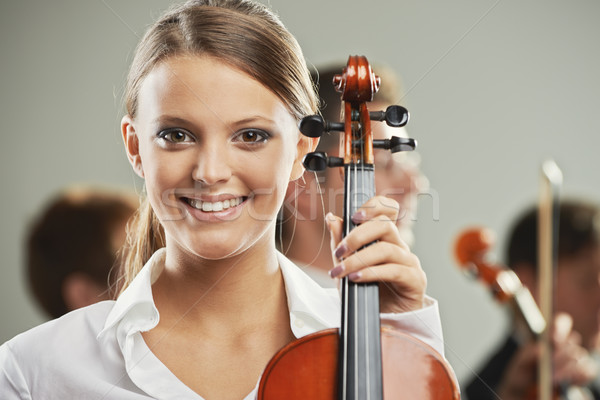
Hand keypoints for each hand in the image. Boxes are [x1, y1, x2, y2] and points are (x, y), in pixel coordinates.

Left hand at [325, 195, 425, 312]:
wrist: (380, 320)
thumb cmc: (365, 290)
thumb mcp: (345, 265)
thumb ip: (340, 241)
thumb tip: (331, 218)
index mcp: (385, 237)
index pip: (388, 210)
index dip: (374, 206)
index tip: (353, 216)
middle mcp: (399, 245)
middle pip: (385, 225)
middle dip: (358, 236)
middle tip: (340, 251)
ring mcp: (409, 262)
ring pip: (386, 249)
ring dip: (359, 259)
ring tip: (341, 271)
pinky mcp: (415, 280)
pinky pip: (394, 270)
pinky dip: (371, 273)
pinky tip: (356, 279)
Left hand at [497, 313, 597, 399]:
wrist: (524, 391)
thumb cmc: (523, 372)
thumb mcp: (520, 362)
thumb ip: (529, 354)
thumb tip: (542, 349)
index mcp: (549, 336)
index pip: (562, 321)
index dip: (561, 326)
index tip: (554, 339)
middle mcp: (564, 346)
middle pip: (572, 343)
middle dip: (560, 355)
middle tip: (549, 366)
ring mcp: (574, 360)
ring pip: (581, 357)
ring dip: (567, 368)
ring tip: (553, 378)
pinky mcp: (580, 375)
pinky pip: (588, 371)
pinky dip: (579, 376)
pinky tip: (568, 381)